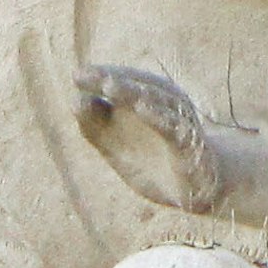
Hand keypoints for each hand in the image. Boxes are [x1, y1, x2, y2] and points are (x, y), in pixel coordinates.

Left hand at [76, 64, 226, 214]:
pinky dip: (158, 116)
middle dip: (113, 79)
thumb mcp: (115, 147)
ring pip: (157, 101)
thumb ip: (94, 126)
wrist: (193, 192)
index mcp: (148, 100)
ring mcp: (180, 122)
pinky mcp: (190, 145)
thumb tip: (75, 100)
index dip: (101, 77)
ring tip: (109, 85)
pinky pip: (175, 127)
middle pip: (139, 86)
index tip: (76, 75)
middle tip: (90, 75)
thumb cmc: (152, 162)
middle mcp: (166, 105)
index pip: (123, 82)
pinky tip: (141, 108)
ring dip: (132, 92)